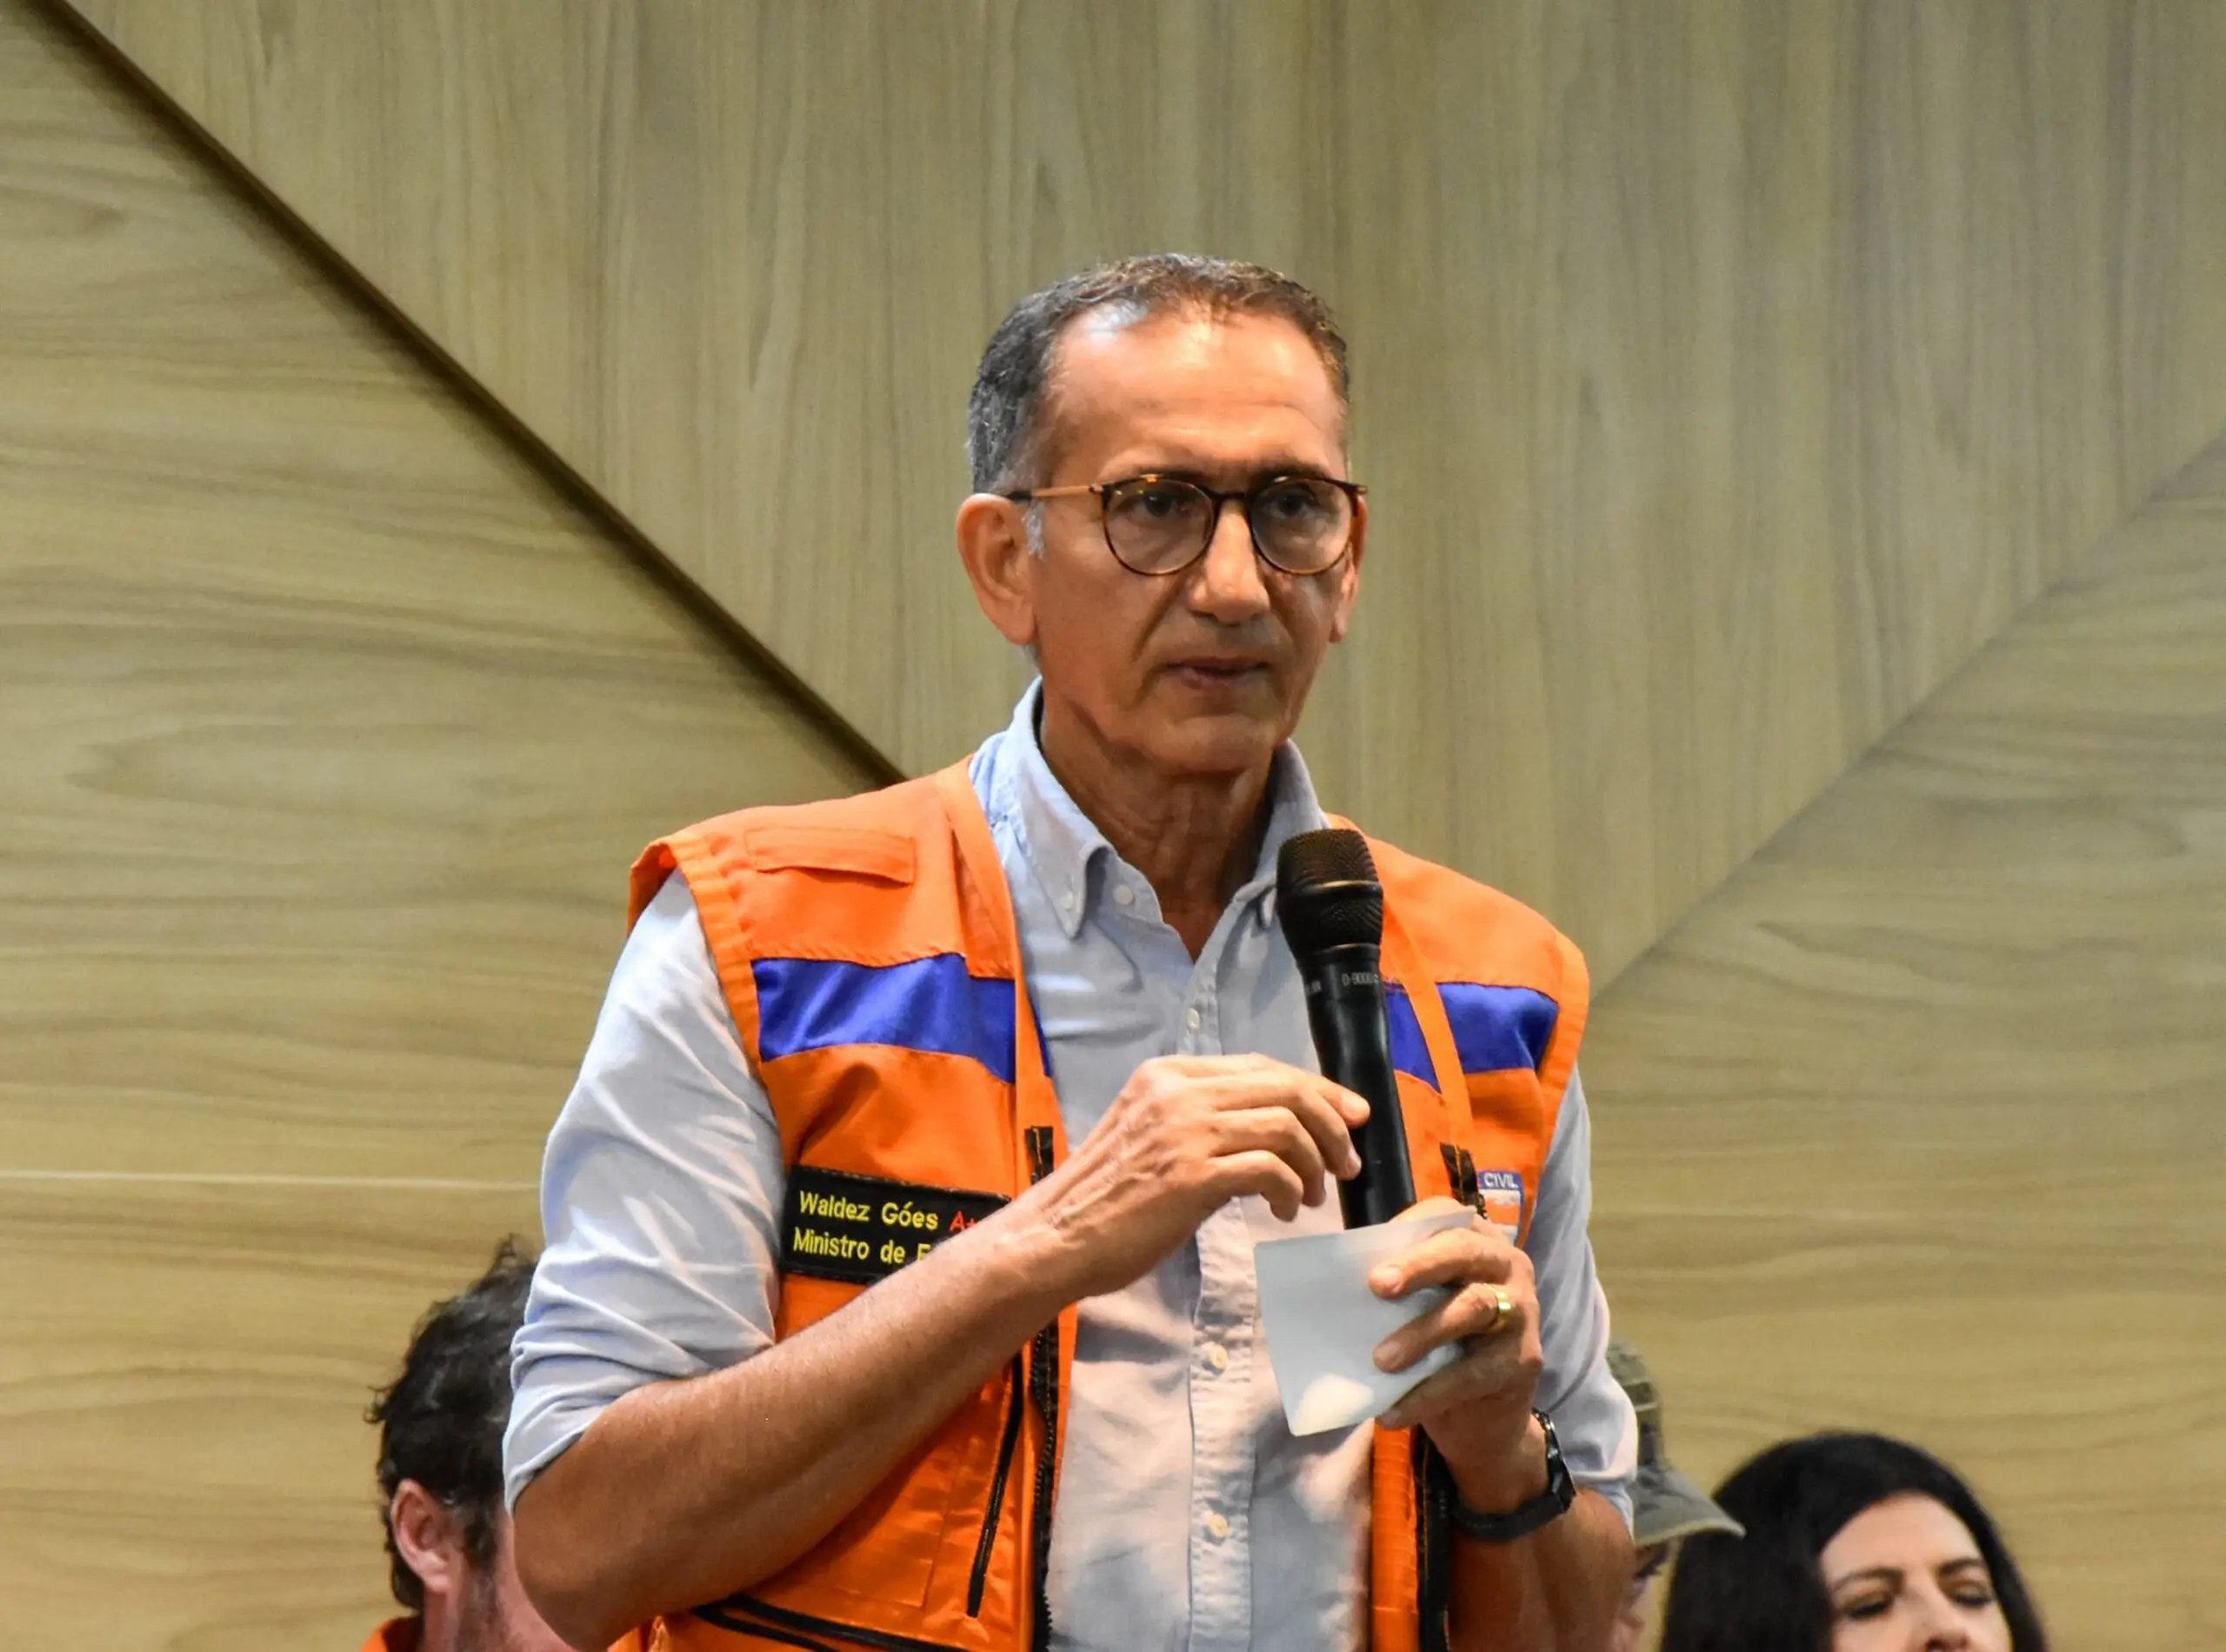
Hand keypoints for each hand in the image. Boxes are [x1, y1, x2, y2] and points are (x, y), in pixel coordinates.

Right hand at [1018, 1053, 1367, 1300]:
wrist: (1058, 1236)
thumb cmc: (1107, 1196)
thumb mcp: (1150, 1133)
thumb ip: (1200, 1117)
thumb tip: (1273, 1125)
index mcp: (1168, 1074)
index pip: (1262, 1066)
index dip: (1316, 1087)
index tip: (1350, 1115)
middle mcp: (1177, 1091)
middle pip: (1283, 1088)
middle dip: (1330, 1123)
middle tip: (1349, 1161)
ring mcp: (1184, 1131)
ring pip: (1285, 1126)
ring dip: (1314, 1163)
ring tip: (1315, 1196)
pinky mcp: (1191, 1176)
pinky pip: (1270, 1169)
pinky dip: (1292, 1190)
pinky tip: (1287, 1212)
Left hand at [1368, 1196, 1548, 1512]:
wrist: (1487, 1419)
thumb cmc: (1443, 1344)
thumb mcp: (1423, 1306)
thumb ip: (1398, 1286)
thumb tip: (1335, 1277)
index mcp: (1479, 1241)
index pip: (1447, 1216)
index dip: (1411, 1227)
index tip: (1372, 1249)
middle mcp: (1508, 1267)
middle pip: (1464, 1252)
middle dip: (1419, 1265)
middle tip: (1376, 1286)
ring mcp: (1522, 1312)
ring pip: (1473, 1307)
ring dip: (1421, 1333)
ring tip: (1381, 1361)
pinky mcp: (1524, 1361)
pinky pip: (1472, 1372)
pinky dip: (1428, 1393)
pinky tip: (1392, 1411)